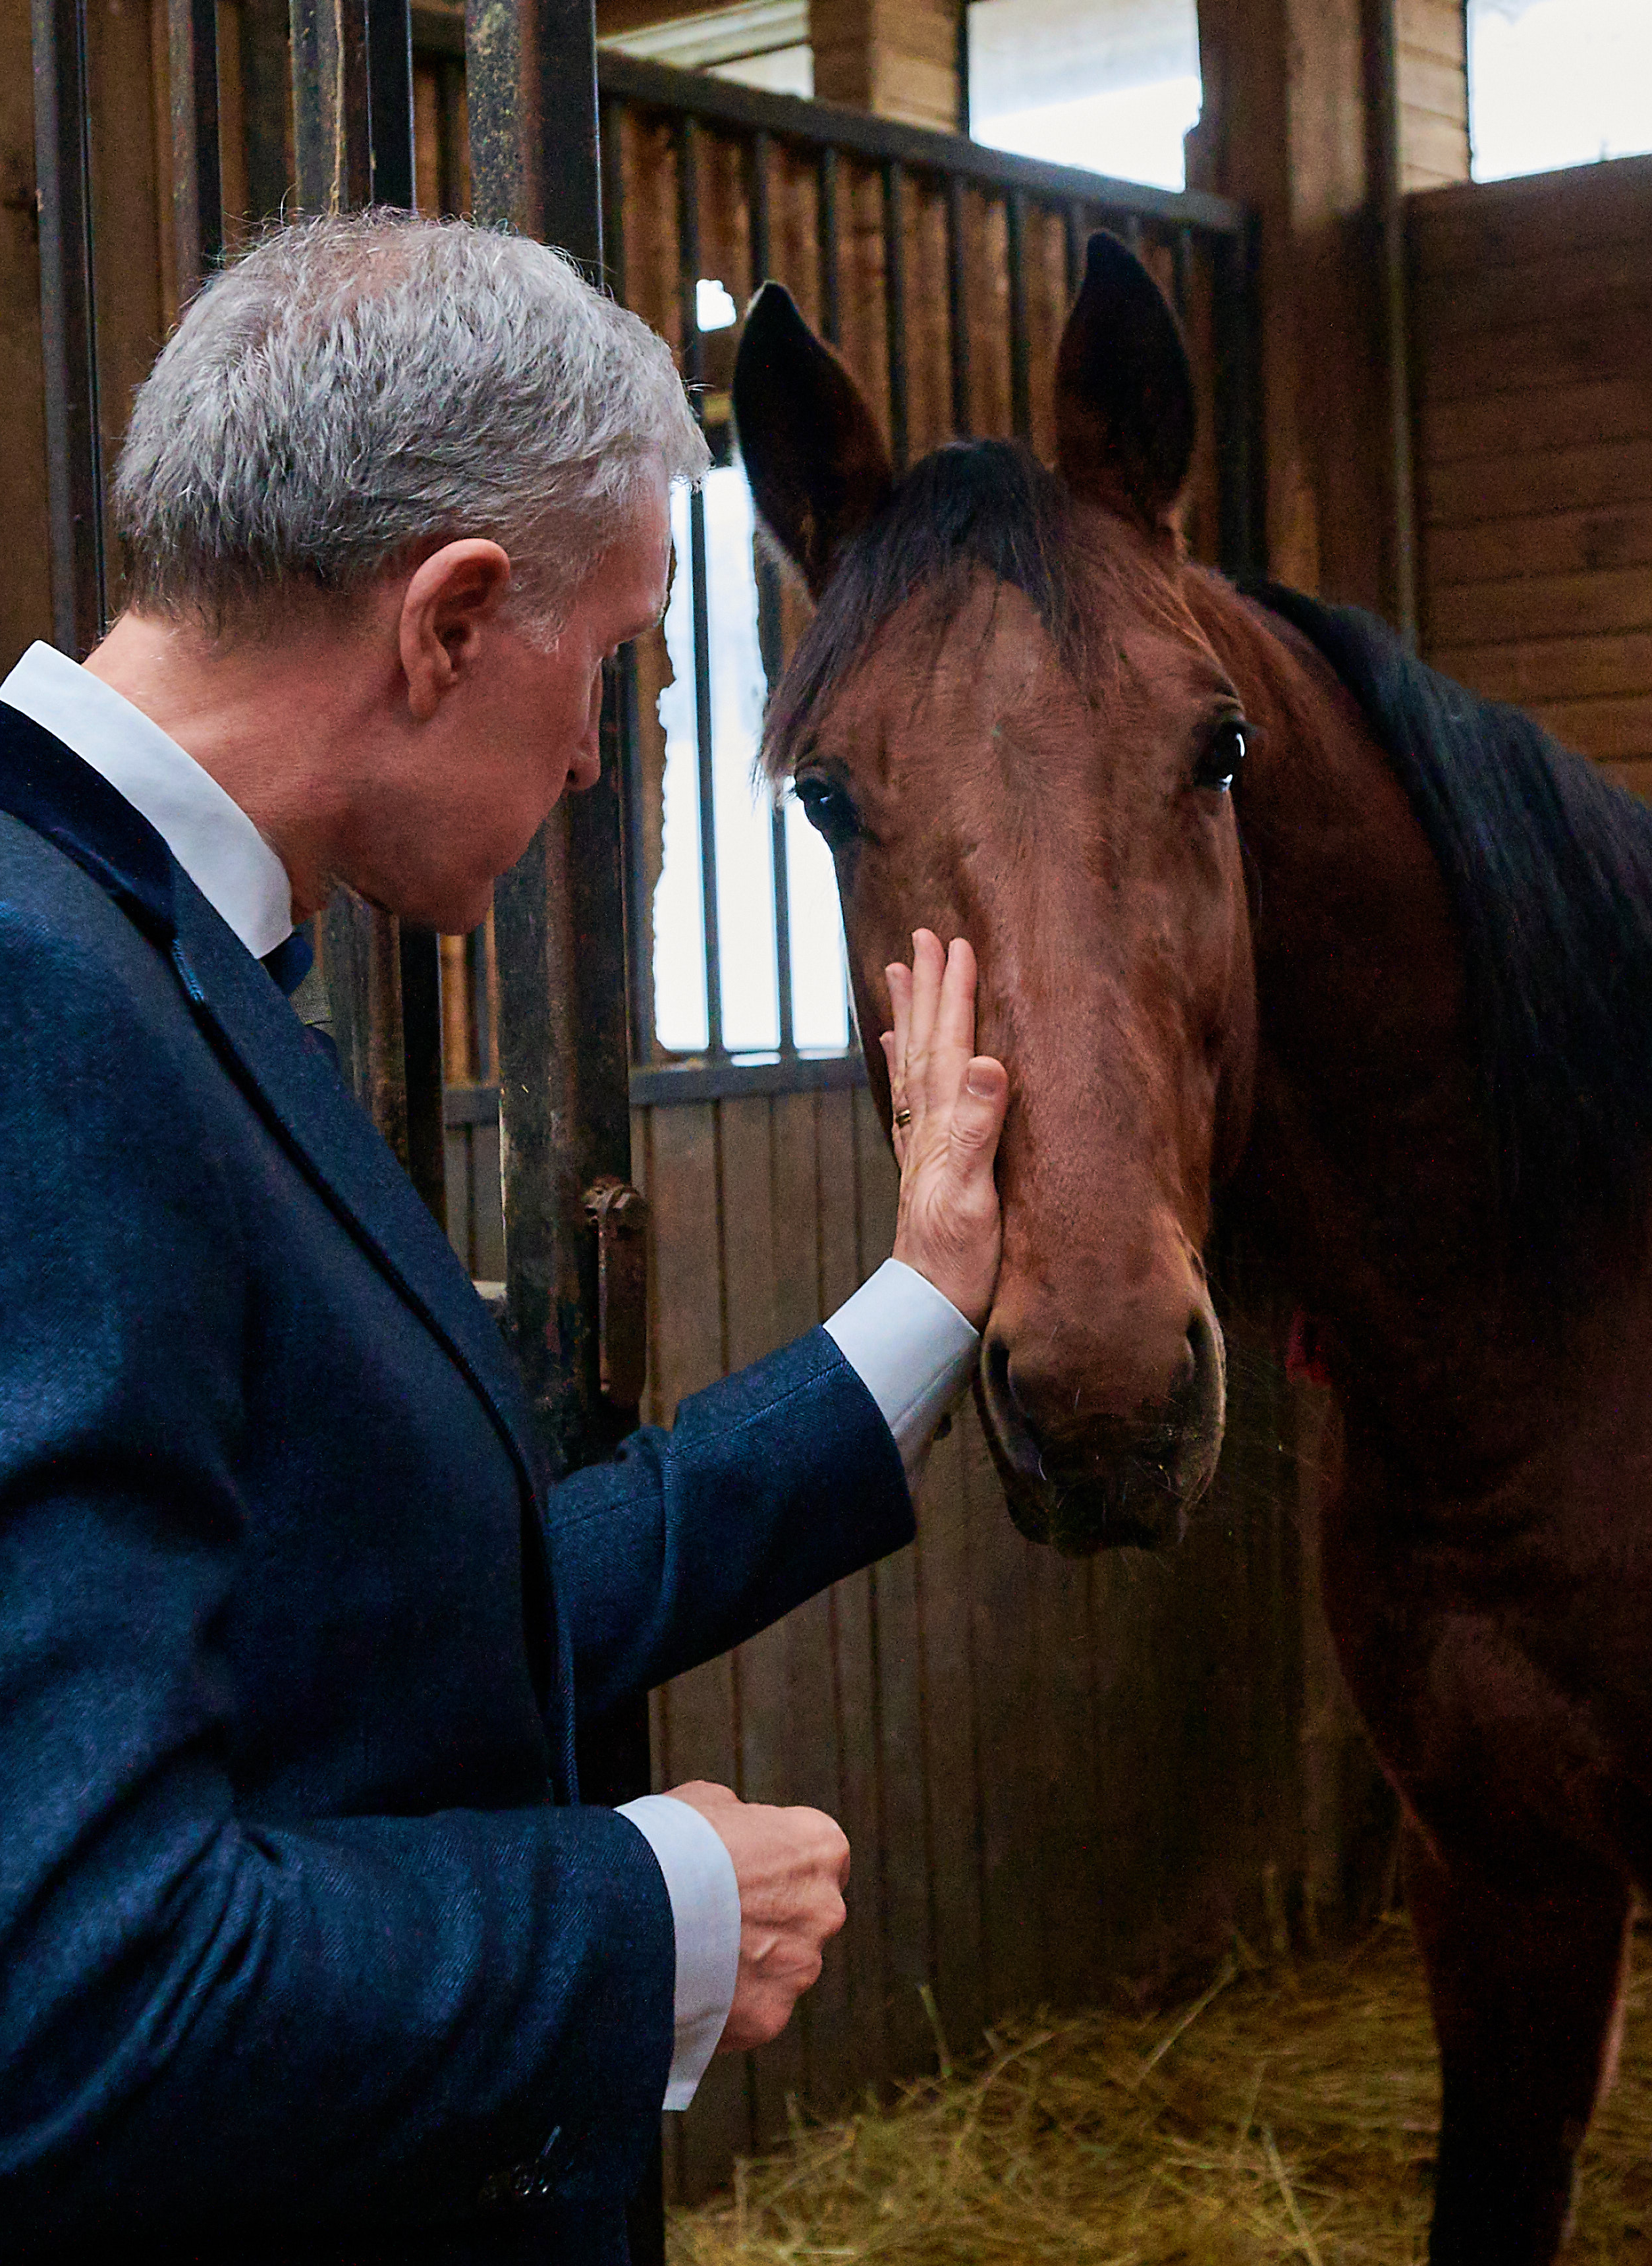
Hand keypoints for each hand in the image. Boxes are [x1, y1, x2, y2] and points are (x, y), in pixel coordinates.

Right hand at [664, 1781, 849, 2053]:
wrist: (632, 1911)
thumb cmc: (671, 1845)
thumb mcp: (709, 1804)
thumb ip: (742, 1823)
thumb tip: (740, 1836)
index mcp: (820, 1848)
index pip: (821, 1858)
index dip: (782, 1864)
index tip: (752, 1871)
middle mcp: (824, 1910)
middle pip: (804, 1917)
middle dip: (769, 1918)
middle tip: (715, 1916)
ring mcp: (800, 1968)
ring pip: (781, 1968)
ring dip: (748, 1965)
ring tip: (691, 1954)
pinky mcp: (770, 2017)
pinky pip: (752, 2011)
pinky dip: (726, 2005)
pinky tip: (686, 1988)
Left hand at [882, 930, 1008, 1330]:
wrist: (930, 1309)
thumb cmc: (961, 1262)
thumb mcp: (978, 1197)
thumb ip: (981, 1129)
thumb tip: (990, 1062)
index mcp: (945, 1128)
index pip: (951, 1047)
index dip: (955, 996)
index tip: (958, 945)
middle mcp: (928, 1128)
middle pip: (925, 1043)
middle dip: (927, 988)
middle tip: (922, 935)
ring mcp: (923, 1144)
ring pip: (914, 1062)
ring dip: (911, 1014)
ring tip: (900, 970)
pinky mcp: (925, 1163)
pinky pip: (909, 1096)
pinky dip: (903, 1062)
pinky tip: (897, 1045)